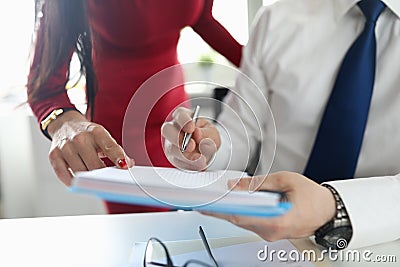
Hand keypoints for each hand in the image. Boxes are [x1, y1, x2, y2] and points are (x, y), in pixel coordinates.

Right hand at [47, 110, 133, 185]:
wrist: (64, 124)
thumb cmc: (87, 133)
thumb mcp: (102, 136)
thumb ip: (114, 150)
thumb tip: (128, 164)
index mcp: (95, 131)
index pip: (109, 146)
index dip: (118, 157)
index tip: (125, 167)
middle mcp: (79, 138)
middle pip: (94, 164)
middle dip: (104, 175)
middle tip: (111, 182)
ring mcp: (65, 147)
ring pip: (80, 172)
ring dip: (89, 181)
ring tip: (97, 183)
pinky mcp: (54, 155)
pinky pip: (63, 174)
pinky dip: (72, 182)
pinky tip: (80, 184)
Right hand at [161, 107, 220, 170]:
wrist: (205, 149)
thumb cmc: (206, 136)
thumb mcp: (212, 132)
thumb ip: (206, 133)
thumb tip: (197, 133)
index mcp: (183, 117)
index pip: (179, 115)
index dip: (184, 121)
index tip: (191, 128)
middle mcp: (173, 129)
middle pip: (167, 130)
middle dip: (178, 139)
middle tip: (192, 146)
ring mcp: (170, 144)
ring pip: (171, 149)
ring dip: (185, 156)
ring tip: (200, 160)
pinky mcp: (173, 158)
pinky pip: (177, 162)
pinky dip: (189, 165)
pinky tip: (199, 165)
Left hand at [202, 172, 335, 240]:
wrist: (329, 211)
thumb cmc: (312, 196)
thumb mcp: (284, 180)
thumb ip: (258, 183)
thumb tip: (236, 185)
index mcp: (276, 220)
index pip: (240, 216)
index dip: (220, 210)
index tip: (206, 205)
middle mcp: (271, 231)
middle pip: (238, 220)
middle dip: (220, 209)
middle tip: (204, 200)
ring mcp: (270, 234)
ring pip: (243, 222)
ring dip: (230, 211)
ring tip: (216, 200)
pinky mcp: (271, 232)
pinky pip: (250, 223)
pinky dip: (240, 213)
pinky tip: (233, 204)